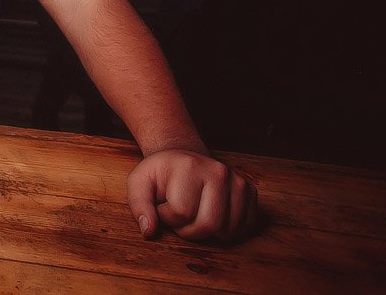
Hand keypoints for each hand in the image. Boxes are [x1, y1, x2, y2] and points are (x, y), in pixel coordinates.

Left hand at [127, 148, 256, 241]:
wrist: (183, 158)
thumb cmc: (160, 174)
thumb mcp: (139, 184)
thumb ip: (139, 207)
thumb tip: (149, 231)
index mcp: (189, 166)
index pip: (182, 213)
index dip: (168, 217)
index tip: (163, 205)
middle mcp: (218, 171)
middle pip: (209, 225)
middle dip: (189, 231)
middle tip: (179, 216)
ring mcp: (237, 180)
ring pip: (228, 230)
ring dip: (208, 232)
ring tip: (195, 213)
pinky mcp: (250, 191)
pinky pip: (244, 227)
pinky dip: (226, 231)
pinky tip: (211, 215)